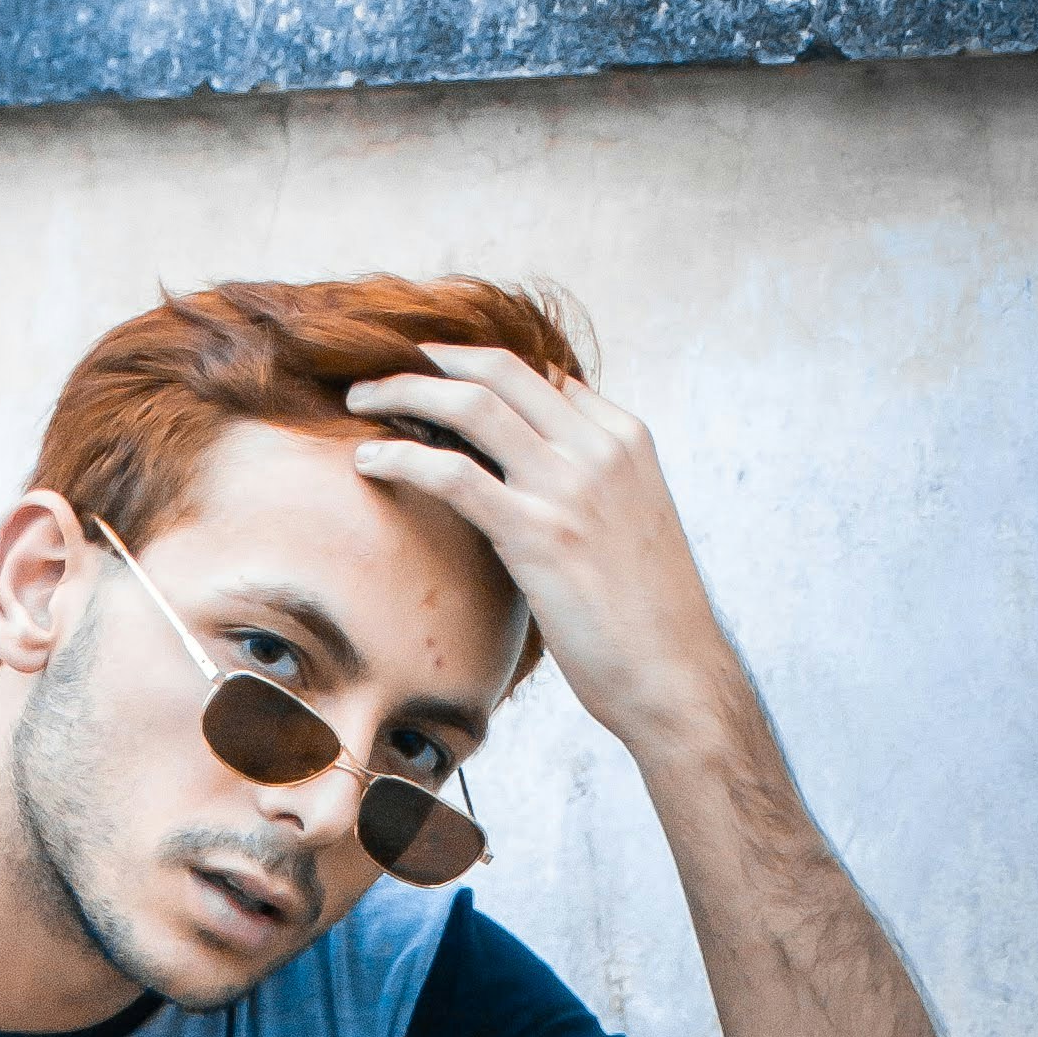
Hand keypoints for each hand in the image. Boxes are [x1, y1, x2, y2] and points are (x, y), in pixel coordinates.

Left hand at [345, 346, 737, 760]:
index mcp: (625, 438)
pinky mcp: (538, 533)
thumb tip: (532, 484)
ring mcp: (570, 486)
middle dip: (433, 359)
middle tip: (385, 366)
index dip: (479, 367)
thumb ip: (589, 489)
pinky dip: (402, 458)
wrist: (677, 677)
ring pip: (471, 405)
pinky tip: (369, 461)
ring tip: (360, 398)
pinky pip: (453, 475)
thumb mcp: (630, 528)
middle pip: (501, 369)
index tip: (434, 377)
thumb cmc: (650, 621)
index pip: (541, 374)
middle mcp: (599, 447)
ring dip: (405, 390)